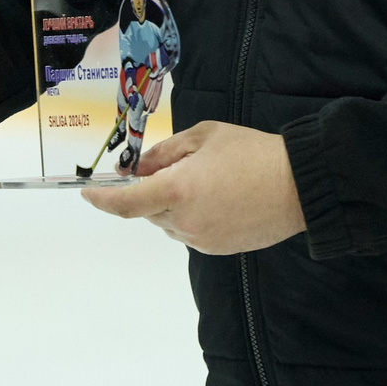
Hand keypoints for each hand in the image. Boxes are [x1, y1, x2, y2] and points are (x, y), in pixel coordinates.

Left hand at [79, 119, 304, 254]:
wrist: (298, 186)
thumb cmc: (253, 153)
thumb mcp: (204, 136)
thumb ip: (166, 151)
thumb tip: (141, 167)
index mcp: (176, 191)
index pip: (125, 203)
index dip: (102, 200)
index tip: (88, 194)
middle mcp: (183, 221)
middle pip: (147, 211)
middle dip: (150, 191)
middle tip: (176, 167)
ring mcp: (200, 239)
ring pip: (168, 223)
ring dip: (172, 205)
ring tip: (206, 181)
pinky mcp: (217, 249)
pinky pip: (190, 232)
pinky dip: (191, 216)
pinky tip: (218, 198)